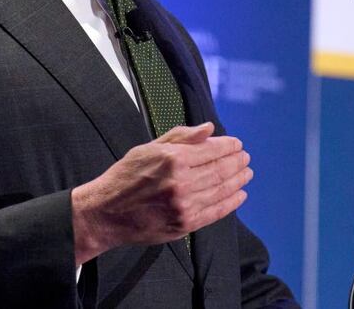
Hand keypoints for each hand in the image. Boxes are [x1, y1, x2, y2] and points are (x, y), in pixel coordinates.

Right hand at [70, 122, 252, 264]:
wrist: (106, 213)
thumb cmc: (125, 177)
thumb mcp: (148, 148)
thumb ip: (180, 137)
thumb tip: (208, 129)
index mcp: (172, 160)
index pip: (211, 150)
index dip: (228, 146)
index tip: (237, 145)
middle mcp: (181, 183)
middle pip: (221, 170)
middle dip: (237, 162)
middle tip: (245, 159)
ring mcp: (184, 206)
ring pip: (222, 191)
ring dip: (238, 181)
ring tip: (246, 174)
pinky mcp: (185, 225)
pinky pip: (216, 212)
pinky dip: (231, 203)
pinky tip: (239, 196)